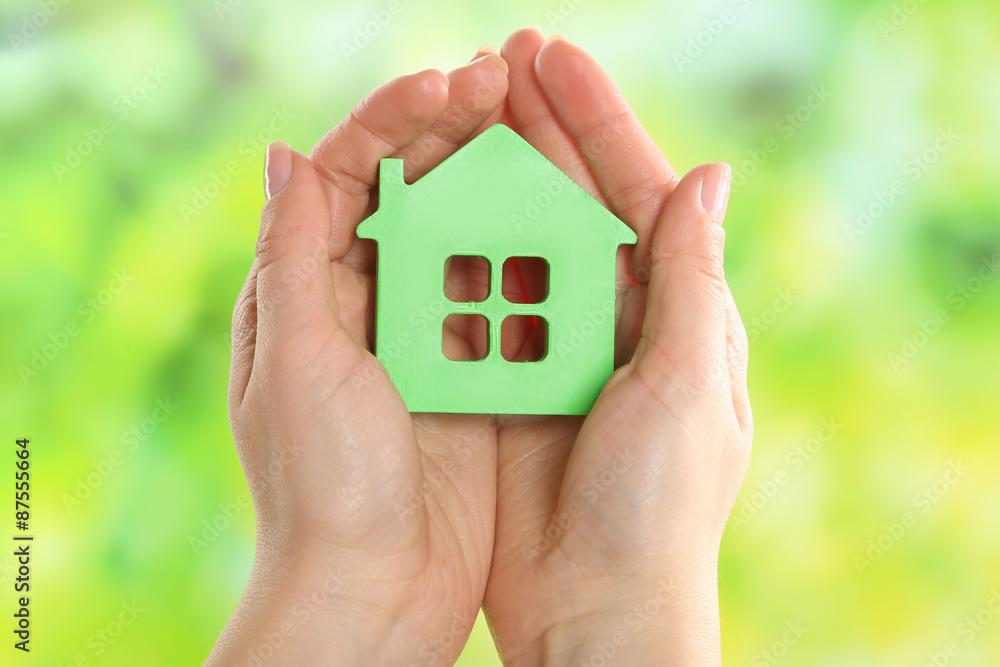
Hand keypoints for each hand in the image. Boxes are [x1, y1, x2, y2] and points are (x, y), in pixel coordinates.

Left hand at [207, 50, 512, 665]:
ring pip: (464, 236)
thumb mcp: (294, 359)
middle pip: (412, 192)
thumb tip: (288, 152)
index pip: (349, 174)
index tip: (450, 82)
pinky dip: (528, 256)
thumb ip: (292, 254)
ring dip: (499, 182)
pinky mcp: (473, 373)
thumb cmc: (321, 483)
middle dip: (455, 131)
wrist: (375, 590)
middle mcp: (366, 303)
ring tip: (539, 131)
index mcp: (311, 289)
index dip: (395, 119)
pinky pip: (504, 297)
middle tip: (508, 79)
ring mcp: (423, 336)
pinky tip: (561, 219)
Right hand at [479, 29, 751, 664]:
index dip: (595, 119)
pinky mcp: (509, 382)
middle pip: (571, 201)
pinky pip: (477, 300)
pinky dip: (455, 252)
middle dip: (537, 129)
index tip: (551, 56)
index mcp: (673, 308)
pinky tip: (425, 209)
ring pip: (518, 241)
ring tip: (455, 115)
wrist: (598, 606)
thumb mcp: (689, 381)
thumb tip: (709, 172)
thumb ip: (692, 278)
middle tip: (495, 61)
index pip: (634, 189)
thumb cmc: (657, 503)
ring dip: (489, 178)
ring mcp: (558, 348)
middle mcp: (617, 319)